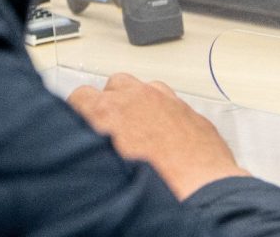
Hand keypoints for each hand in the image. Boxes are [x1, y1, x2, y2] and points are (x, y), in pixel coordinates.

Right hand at [68, 73, 248, 198]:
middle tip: (115, 129)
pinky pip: (173, 105)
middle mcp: (137, 97)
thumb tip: (87, 147)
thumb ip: (91, 147)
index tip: (83, 123)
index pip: (81, 96)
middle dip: (113, 102)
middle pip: (115, 85)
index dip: (80, 112)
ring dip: (142, 106)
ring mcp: (167, 101)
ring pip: (146, 90)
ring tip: (143, 134)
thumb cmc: (154, 185)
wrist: (199, 194)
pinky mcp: (191, 112)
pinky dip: (167, 117)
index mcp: (108, 110)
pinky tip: (167, 141)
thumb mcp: (103, 167)